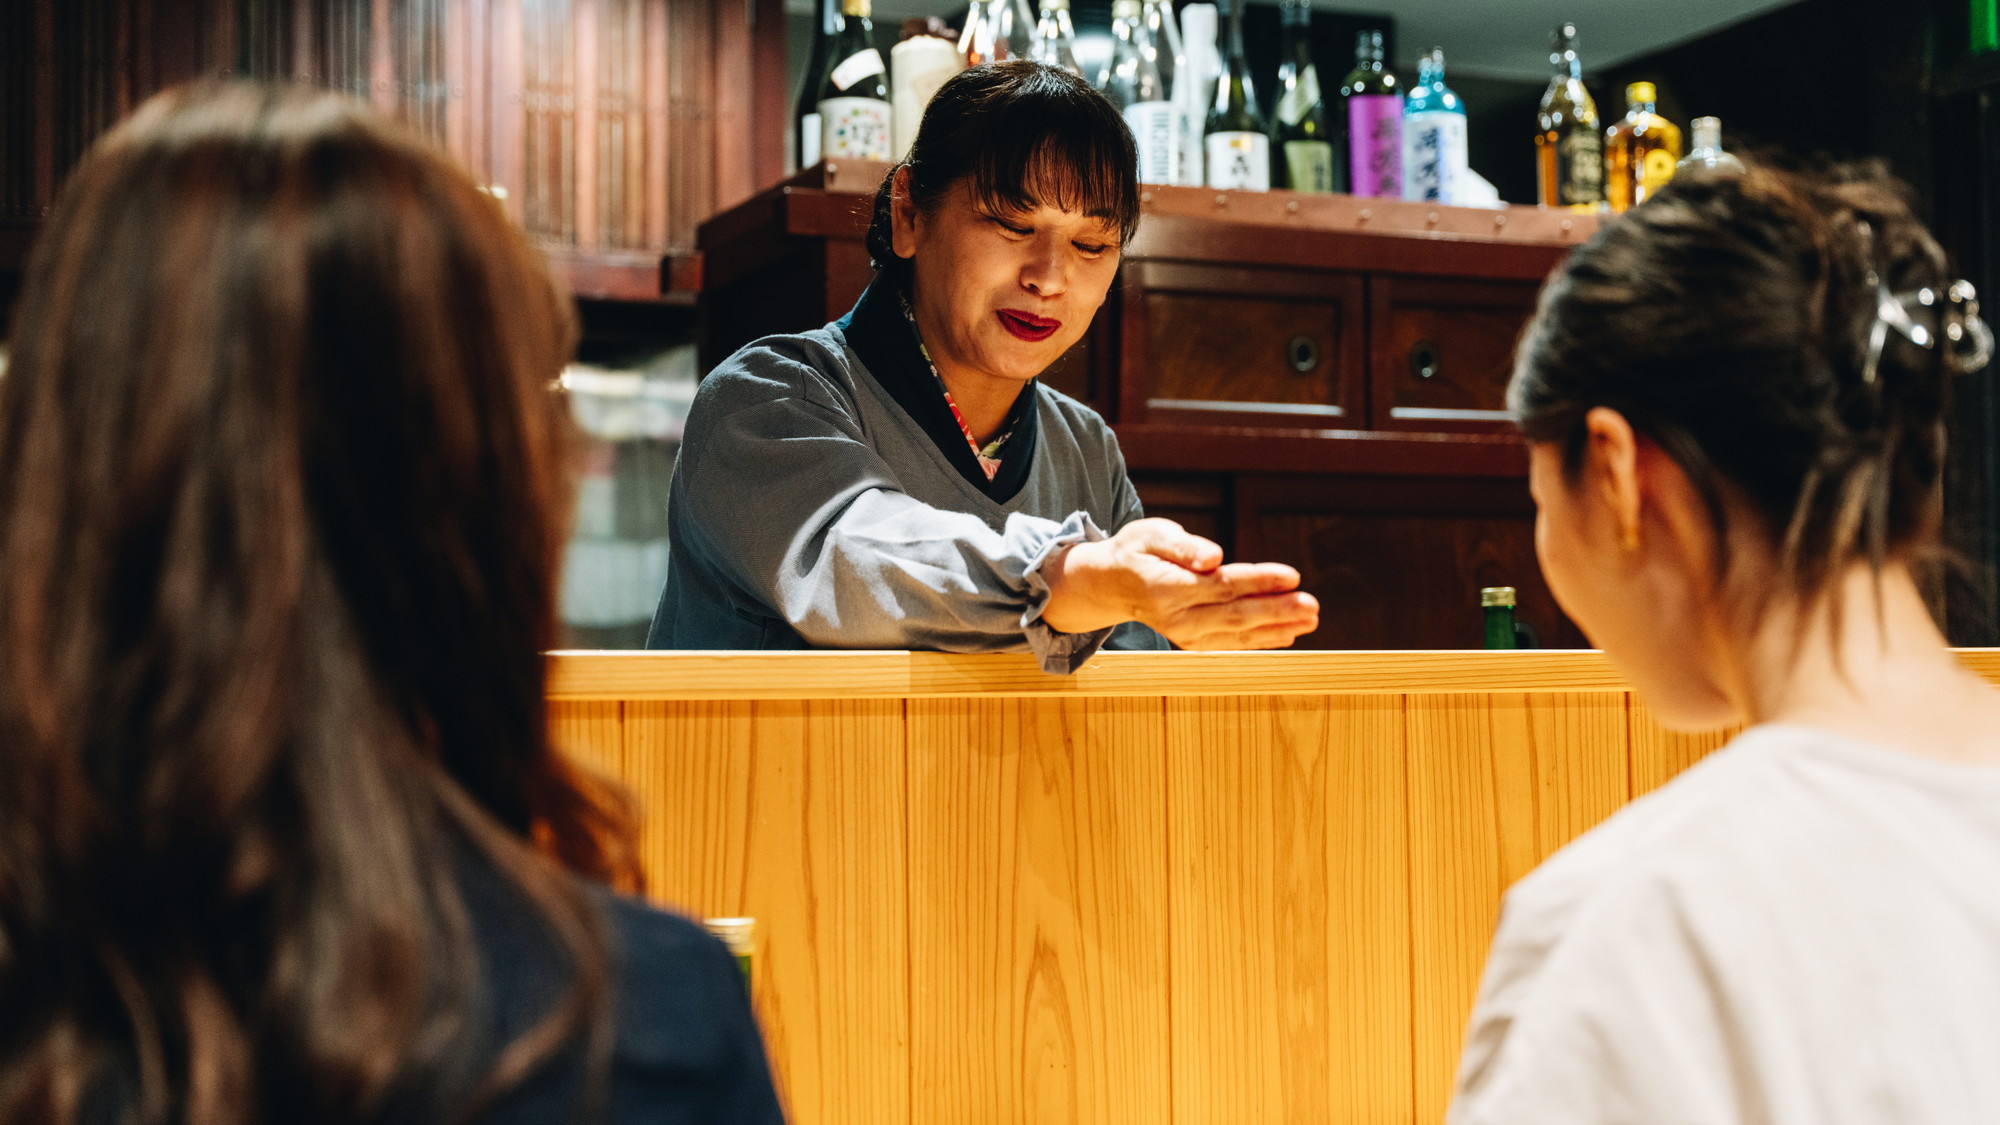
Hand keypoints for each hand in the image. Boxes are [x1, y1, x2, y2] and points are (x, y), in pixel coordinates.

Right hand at [1039, 518, 1319, 649]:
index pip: (1221, 585)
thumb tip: (1215, 557)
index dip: (1258, 581)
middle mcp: (1175, 617)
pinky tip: (1290, 633)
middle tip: (1313, 605)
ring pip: (1237, 634)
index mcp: (1165, 587)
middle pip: (1234, 615)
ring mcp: (1184, 634)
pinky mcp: (1193, 641)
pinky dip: (1262, 640)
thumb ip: (1183, 546)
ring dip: (1277, 628)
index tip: (1292, 576)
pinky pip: (1232, 644)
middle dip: (1277, 611)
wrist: (1112, 584)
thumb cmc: (1136, 551)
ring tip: (1311, 619)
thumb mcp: (1151, 535)